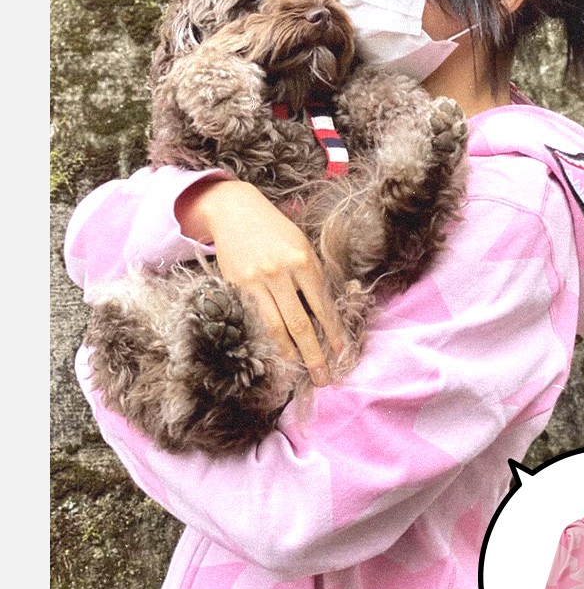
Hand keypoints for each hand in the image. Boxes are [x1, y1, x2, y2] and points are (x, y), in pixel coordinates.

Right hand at [176, 178, 346, 385]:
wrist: (235, 211)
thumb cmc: (276, 229)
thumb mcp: (302, 245)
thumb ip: (314, 275)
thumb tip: (327, 313)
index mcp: (302, 260)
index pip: (322, 306)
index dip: (333, 333)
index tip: (342, 354)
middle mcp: (279, 272)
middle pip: (299, 324)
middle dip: (314, 354)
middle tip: (324, 378)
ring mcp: (255, 282)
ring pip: (274, 328)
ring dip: (290, 355)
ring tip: (300, 373)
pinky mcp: (235, 287)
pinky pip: (254, 320)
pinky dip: (266, 339)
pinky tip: (275, 353)